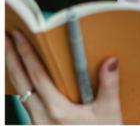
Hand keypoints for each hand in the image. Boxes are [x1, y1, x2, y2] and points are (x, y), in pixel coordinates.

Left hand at [5, 31, 122, 123]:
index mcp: (57, 111)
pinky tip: (22, 80)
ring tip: (9, 54)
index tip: (18, 37)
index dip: (26, 55)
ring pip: (20, 95)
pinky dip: (21, 88)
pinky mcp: (40, 128)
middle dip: (10, 59)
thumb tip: (110, 61)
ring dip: (14, 73)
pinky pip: (25, 104)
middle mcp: (42, 119)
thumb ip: (109, 85)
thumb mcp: (109, 112)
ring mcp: (38, 125)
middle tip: (5, 38)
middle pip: (20, 84)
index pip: (37, 76)